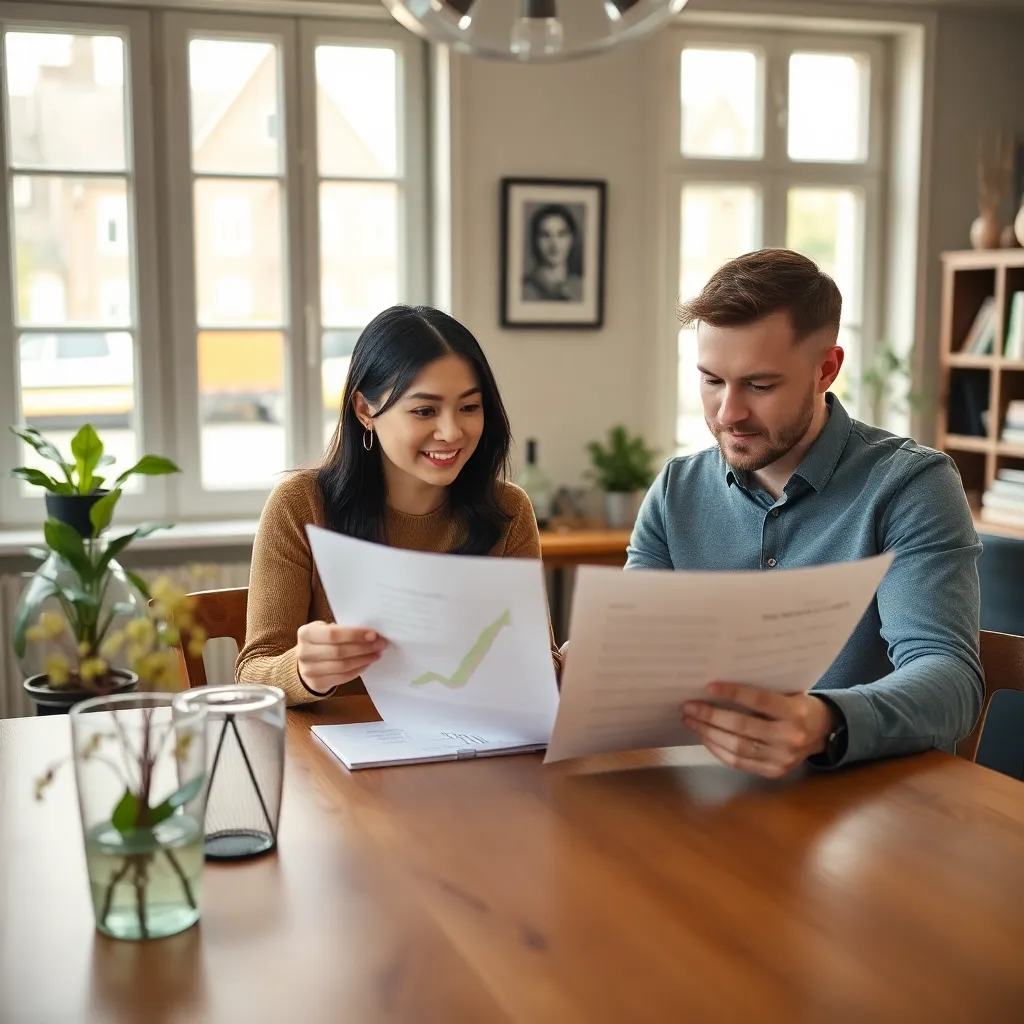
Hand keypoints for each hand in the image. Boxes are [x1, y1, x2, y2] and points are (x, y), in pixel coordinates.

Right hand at [296, 622, 386, 694]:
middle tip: (380, 644)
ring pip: (342, 666)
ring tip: (376, 654)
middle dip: (363, 647)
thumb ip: (341, 629)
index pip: (333, 634)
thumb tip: (369, 633)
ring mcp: (308, 670)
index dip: (355, 635)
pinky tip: (366, 664)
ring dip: (363, 659)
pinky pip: (342, 677)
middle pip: (339, 651)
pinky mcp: (316, 683)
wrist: (305, 664)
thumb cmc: (321, 642)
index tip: (373, 634)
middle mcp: (304, 652)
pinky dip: (357, 670)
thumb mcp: (324, 630)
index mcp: (306, 633)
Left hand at [682, 682, 836, 777]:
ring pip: (737, 748)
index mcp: (795, 712)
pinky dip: (718, 749)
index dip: (733, 693)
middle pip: (743, 727)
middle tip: (688, 707)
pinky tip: (705, 737)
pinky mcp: (774, 772)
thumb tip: (717, 686)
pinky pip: (739, 763)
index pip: (759, 701)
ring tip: (691, 721)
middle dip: (711, 716)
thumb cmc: (798, 703)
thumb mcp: (788, 691)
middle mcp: (790, 737)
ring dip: (709, 734)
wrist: (824, 731)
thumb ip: (761, 691)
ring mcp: (782, 759)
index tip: (708, 687)